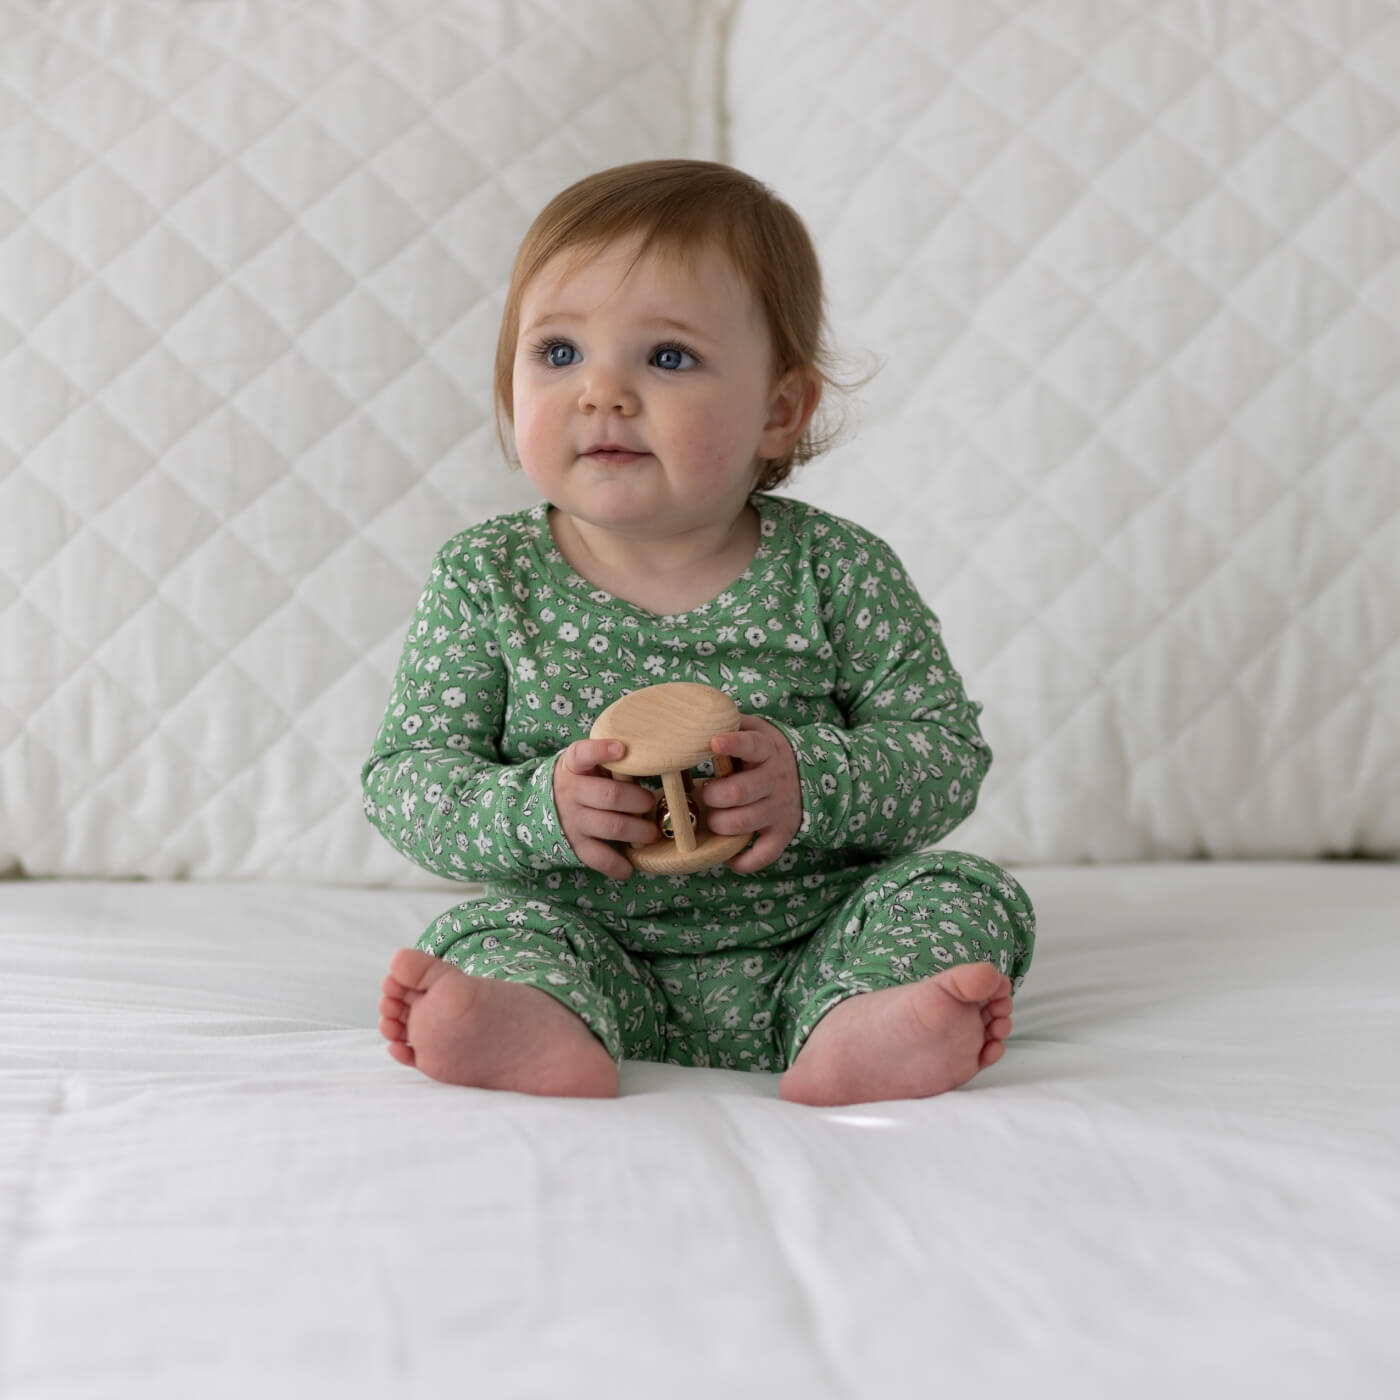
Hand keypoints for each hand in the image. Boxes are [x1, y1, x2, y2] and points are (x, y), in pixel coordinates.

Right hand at [553, 740, 658, 880]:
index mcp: (574, 766)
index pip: (582, 754)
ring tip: (652, 833)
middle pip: (610, 795)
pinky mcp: (575, 844)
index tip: (621, 748)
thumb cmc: (583, 779)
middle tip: (651, 802)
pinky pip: (598, 857)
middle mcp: (571, 792)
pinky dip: (616, 865)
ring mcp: (573, 820)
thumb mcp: (589, 764)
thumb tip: (654, 762)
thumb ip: (612, 763)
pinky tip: (629, 868)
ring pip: (611, 826)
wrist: (548, 805)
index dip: (601, 751)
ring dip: (638, 830)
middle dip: (638, 800)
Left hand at [701, 715, 802, 873]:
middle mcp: (774, 780)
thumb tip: (695, 718)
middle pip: (739, 791)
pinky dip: (742, 861)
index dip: (733, 744)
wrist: (810, 774)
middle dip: (713, 796)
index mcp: (766, 750)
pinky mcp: (782, 833)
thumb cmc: (765, 751)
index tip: (714, 742)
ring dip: (719, 824)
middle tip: (705, 792)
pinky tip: (727, 855)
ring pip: (743, 823)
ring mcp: (779, 809)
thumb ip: (731, 724)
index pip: (751, 745)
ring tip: (713, 818)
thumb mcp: (756, 729)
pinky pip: (763, 854)